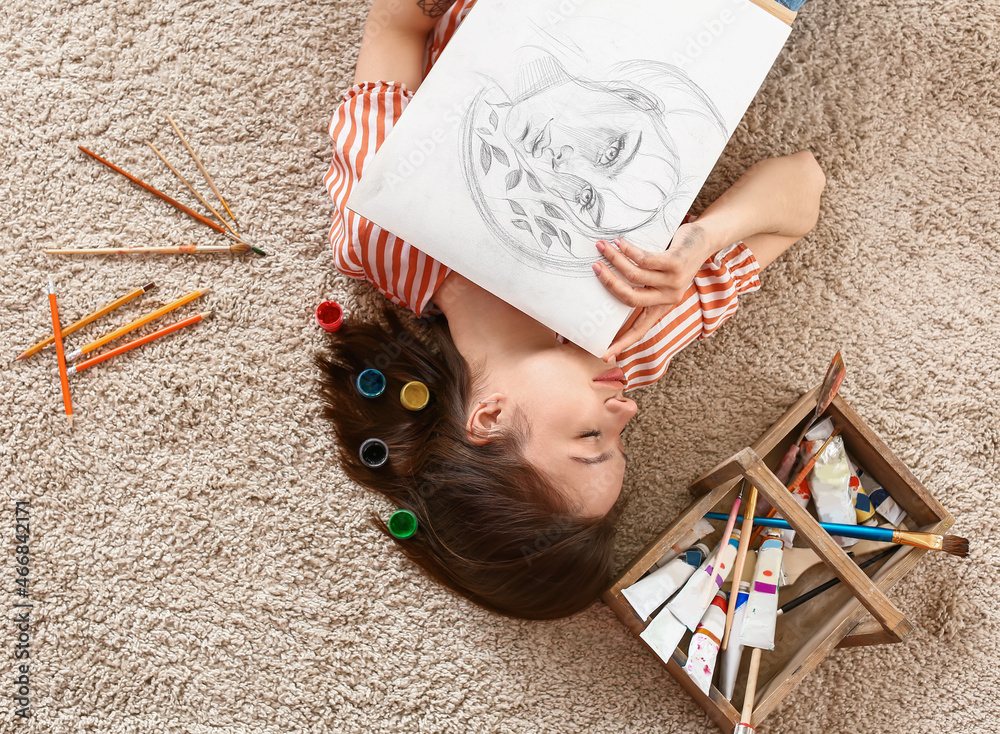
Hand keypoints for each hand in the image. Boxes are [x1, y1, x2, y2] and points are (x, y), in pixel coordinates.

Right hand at [592, 223, 713, 361]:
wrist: (704, 241)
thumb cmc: (675, 259)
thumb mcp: (660, 278)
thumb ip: (643, 285)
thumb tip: (609, 280)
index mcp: (662, 306)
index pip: (640, 329)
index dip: (623, 343)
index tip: (606, 355)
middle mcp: (668, 297)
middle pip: (630, 298)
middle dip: (609, 282)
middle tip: (594, 268)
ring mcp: (673, 282)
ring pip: (634, 274)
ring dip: (614, 258)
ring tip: (602, 246)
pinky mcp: (676, 264)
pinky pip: (644, 259)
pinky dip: (628, 249)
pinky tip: (619, 242)